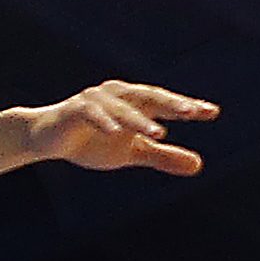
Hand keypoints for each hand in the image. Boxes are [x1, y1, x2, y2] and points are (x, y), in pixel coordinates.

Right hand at [18, 84, 215, 177]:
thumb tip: (199, 165)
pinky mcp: (75, 109)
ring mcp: (97, 99)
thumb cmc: (93, 141)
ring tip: (159, 134)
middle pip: (150, 97)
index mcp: (135, 102)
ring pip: (123, 107)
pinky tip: (116, 133)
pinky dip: (105, 122)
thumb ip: (163, 156)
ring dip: (140, 120)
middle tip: (193, 112)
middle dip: (171, 104)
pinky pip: (92, 113)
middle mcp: (119, 94)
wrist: (47, 139)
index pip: (166, 103)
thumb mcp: (132, 152)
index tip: (212, 112)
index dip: (188, 107)